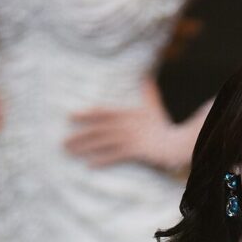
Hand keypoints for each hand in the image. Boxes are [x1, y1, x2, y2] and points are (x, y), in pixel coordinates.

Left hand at [65, 78, 190, 169]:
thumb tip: (147, 76)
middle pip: (98, 129)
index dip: (86, 114)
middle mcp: (126, 124)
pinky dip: (102, 160)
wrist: (178, 142)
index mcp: (128, 113)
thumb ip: (149, 92)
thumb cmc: (165, 125)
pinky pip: (115, 156)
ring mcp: (130, 138)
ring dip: (85, 148)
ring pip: (102, 142)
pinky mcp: (136, 151)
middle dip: (79, 136)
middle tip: (62, 143)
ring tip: (71, 153)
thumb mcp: (155, 105)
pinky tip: (90, 165)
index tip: (70, 116)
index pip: (102, 112)